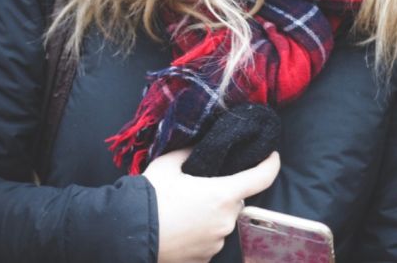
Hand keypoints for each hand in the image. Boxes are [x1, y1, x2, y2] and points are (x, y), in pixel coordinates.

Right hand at [143, 149, 279, 262]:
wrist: (125, 234)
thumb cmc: (149, 197)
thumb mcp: (168, 164)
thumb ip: (190, 153)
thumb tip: (200, 146)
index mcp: (223, 195)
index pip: (262, 178)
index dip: (271, 164)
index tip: (271, 156)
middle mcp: (226, 221)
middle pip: (236, 201)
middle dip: (224, 193)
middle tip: (200, 188)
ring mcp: (216, 243)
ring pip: (222, 222)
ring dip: (211, 215)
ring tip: (184, 210)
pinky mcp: (204, 260)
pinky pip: (210, 241)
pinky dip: (201, 234)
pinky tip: (181, 228)